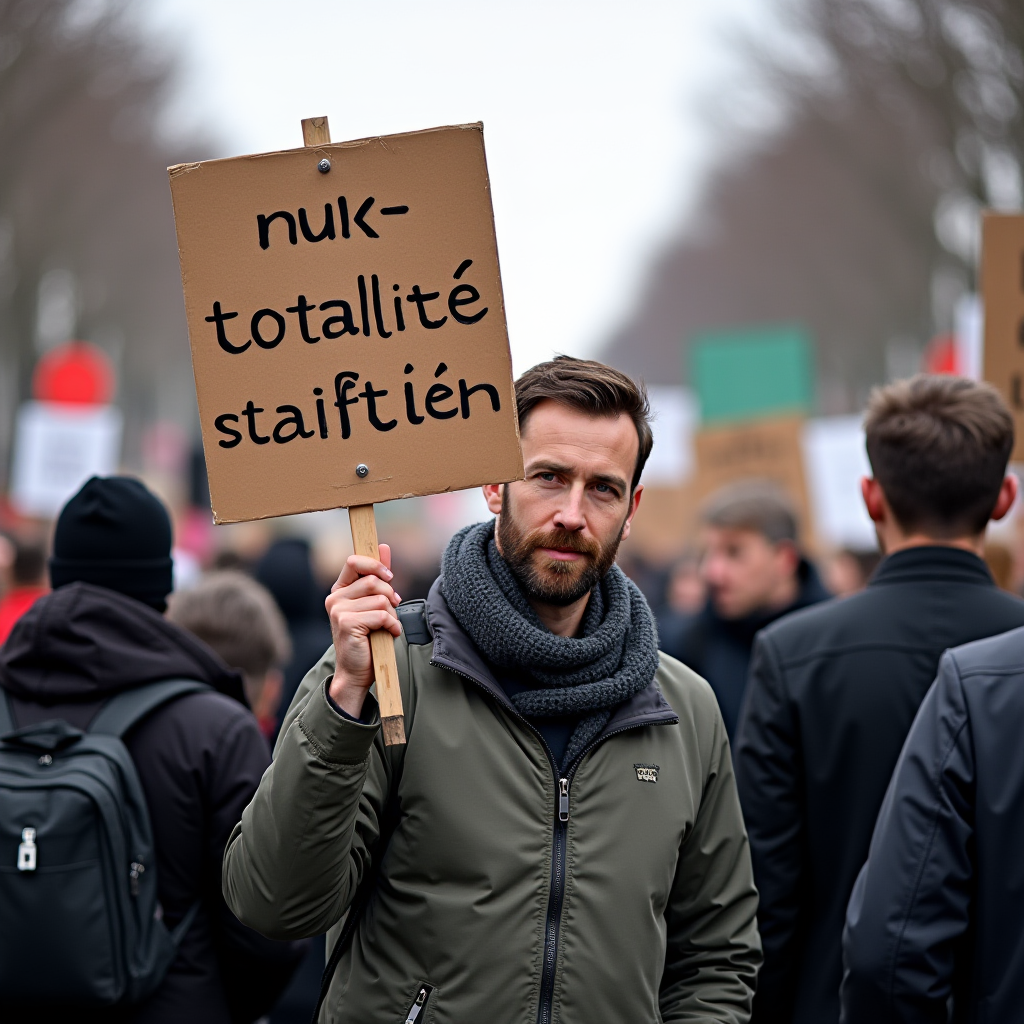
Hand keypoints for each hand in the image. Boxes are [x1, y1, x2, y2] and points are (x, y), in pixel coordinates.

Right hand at [326, 543, 401, 718]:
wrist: (357, 671)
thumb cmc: (367, 638)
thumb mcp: (373, 604)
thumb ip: (377, 577)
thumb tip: (383, 547)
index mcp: (339, 590)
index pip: (354, 561)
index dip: (375, 565)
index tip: (389, 577)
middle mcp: (335, 598)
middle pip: (373, 581)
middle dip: (390, 595)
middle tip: (393, 610)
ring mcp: (338, 611)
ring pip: (380, 599)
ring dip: (392, 614)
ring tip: (388, 626)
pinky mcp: (347, 624)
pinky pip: (381, 615)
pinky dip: (392, 625)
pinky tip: (389, 634)